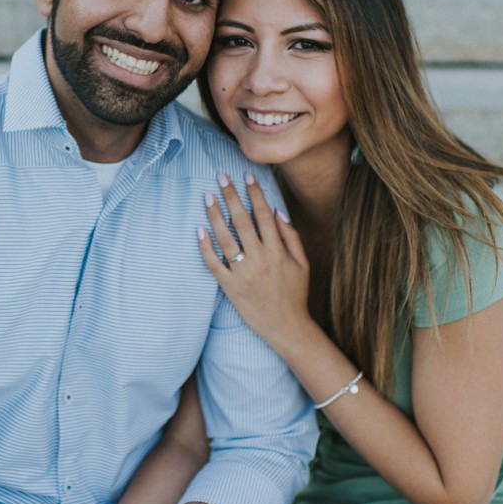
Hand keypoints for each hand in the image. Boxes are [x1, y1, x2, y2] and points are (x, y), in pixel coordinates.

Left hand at [198, 172, 312, 352]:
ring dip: (215, 214)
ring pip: (225, 238)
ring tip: (208, 196)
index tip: (247, 175)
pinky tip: (199, 230)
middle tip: (221, 176)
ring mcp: (243, 273)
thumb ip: (292, 237)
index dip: (255, 193)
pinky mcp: (230, 287)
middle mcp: (259, 259)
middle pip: (242, 220)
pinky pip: (214, 264)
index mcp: (278, 251)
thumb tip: (278, 211)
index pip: (264, 214)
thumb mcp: (303, 264)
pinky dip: (205, 247)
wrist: (287, 328)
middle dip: (231, 195)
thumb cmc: (296, 294)